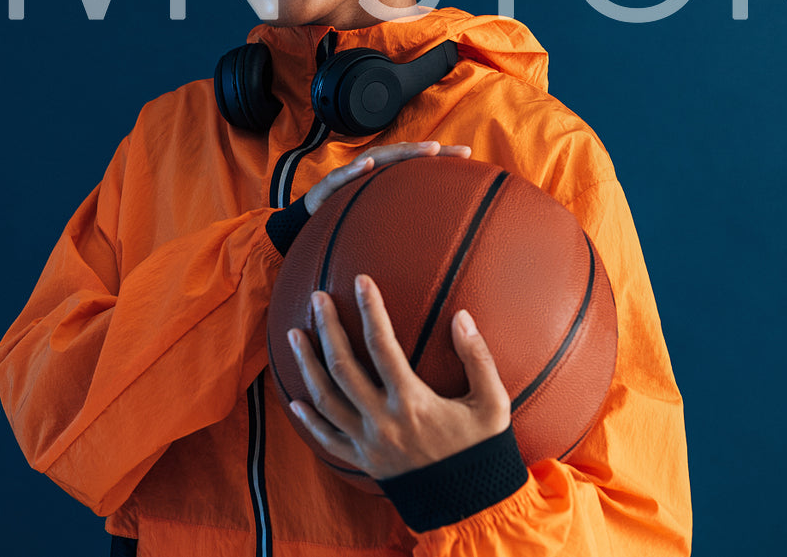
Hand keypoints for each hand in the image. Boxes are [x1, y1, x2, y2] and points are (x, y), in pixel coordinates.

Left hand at [286, 273, 511, 480]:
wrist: (470, 504)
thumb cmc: (482, 450)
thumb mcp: (493, 403)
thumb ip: (478, 358)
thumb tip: (462, 316)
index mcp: (412, 402)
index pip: (383, 345)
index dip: (370, 309)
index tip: (361, 281)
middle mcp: (382, 421)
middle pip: (342, 367)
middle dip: (327, 329)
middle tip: (317, 297)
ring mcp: (368, 443)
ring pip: (325, 399)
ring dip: (306, 365)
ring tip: (293, 334)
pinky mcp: (363, 461)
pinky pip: (327, 439)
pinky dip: (308, 420)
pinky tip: (293, 398)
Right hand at [303, 140, 470, 216]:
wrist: (309, 224)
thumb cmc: (348, 217)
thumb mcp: (381, 217)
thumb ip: (407, 214)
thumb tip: (445, 226)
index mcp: (384, 176)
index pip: (416, 162)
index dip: (441, 156)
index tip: (469, 156)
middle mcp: (369, 170)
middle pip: (401, 155)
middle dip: (427, 150)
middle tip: (451, 149)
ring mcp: (349, 176)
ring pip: (376, 158)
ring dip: (399, 152)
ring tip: (424, 149)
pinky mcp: (327, 187)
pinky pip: (339, 177)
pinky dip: (352, 170)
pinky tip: (365, 166)